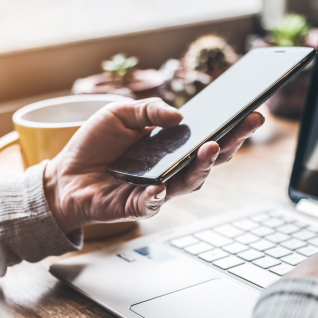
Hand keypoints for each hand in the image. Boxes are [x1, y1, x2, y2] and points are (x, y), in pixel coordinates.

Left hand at [44, 98, 263, 232]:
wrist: (66, 174)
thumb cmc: (96, 144)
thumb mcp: (120, 114)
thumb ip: (149, 111)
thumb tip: (179, 116)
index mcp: (170, 147)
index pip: (206, 137)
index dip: (230, 126)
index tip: (251, 110)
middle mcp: (170, 169)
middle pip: (208, 160)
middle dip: (232, 141)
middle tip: (250, 122)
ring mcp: (157, 189)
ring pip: (188, 183)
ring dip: (202, 166)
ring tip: (212, 147)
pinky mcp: (137, 206)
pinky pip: (152, 203)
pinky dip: (157, 195)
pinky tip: (160, 185)